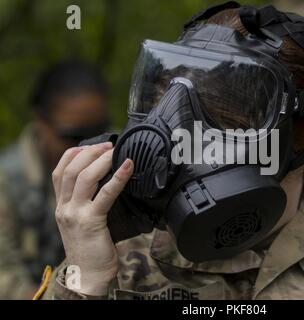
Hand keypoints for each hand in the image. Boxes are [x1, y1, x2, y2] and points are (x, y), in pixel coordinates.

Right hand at [52, 142, 133, 295]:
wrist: (89, 274)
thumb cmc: (91, 247)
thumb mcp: (82, 221)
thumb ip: (87, 202)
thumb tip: (107, 180)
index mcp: (61, 206)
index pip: (59, 172)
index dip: (73, 154)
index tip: (90, 145)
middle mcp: (64, 207)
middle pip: (71, 170)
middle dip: (90, 152)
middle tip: (109, 145)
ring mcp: (75, 214)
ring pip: (84, 177)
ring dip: (102, 160)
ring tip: (116, 151)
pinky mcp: (91, 221)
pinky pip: (105, 194)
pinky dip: (117, 178)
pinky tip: (128, 166)